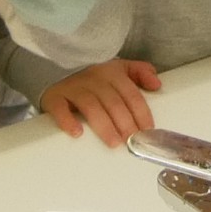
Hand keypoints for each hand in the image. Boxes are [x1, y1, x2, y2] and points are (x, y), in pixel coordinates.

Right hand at [41, 59, 161, 144]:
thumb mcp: (120, 68)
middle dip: (125, 123)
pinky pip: (60, 109)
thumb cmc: (94, 77)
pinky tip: (77, 133)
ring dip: (104, 126)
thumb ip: (141, 72)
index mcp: (112, 73)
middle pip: (113, 102)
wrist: (55, 69)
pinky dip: (68, 121)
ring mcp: (72, 87)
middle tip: (132, 141)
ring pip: (91, 107)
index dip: (141, 112)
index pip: (131, 94)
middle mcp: (93, 78)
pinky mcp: (54, 97)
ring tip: (114, 142)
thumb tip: (157, 85)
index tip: (147, 129)